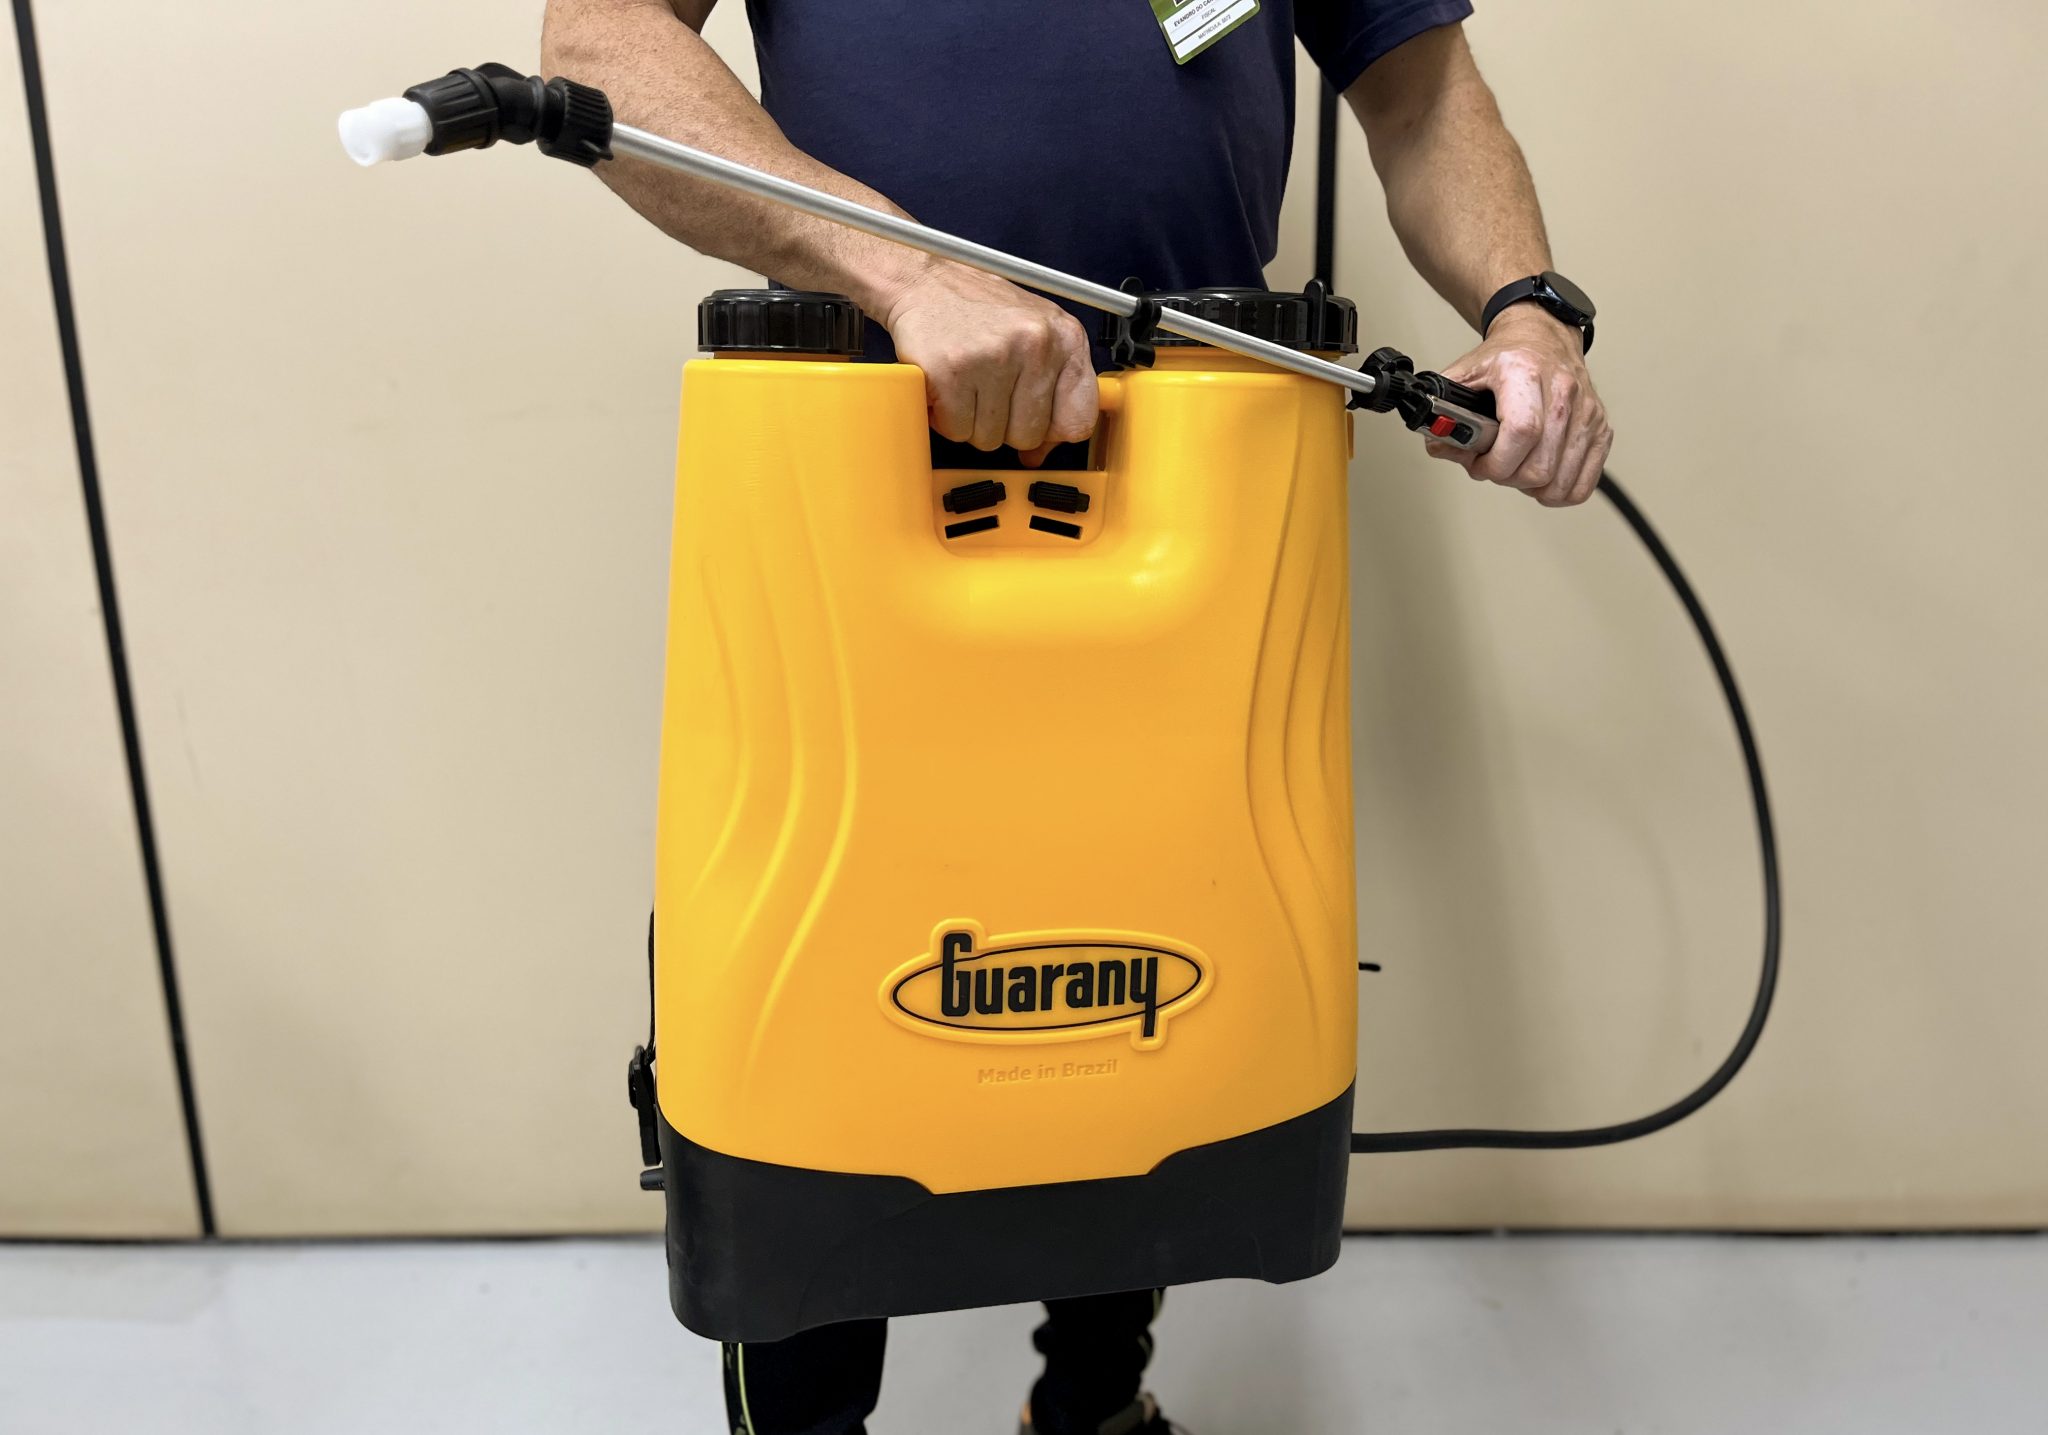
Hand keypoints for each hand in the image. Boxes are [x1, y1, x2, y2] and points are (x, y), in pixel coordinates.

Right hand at [878, 259, 1097, 465]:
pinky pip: (957, 428)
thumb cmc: (978, 310)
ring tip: (966, 384)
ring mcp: (995, 356)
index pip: (1080, 419)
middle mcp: (1037, 343)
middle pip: (1029, 436)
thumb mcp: (1033, 336)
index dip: (1053, 433)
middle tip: (987, 393)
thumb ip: (1051, 389)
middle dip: (1003, 426)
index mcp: (1066, 336)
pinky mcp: (953, 370)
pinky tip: (947, 386)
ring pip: (990, 438)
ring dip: (971, 421)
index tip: (1035, 424)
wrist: (923, 282)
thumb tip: (1042, 452)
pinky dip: (945, 417)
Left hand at [1428, 306, 1611, 506]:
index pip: (1521, 432)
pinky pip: (1582, 485)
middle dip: (1507, 477)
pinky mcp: (1601, 428)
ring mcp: (1587, 411)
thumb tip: (1439, 445)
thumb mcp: (1464, 375)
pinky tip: (1541, 476)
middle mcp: (1562, 391)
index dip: (1496, 462)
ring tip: (1516, 467)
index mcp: (1524, 372)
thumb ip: (1445, 413)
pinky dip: (1557, 492)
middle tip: (1495, 465)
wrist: (1542, 337)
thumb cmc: (1506, 358)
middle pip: (1540, 467)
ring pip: (1559, 482)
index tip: (1480, 464)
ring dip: (1530, 487)